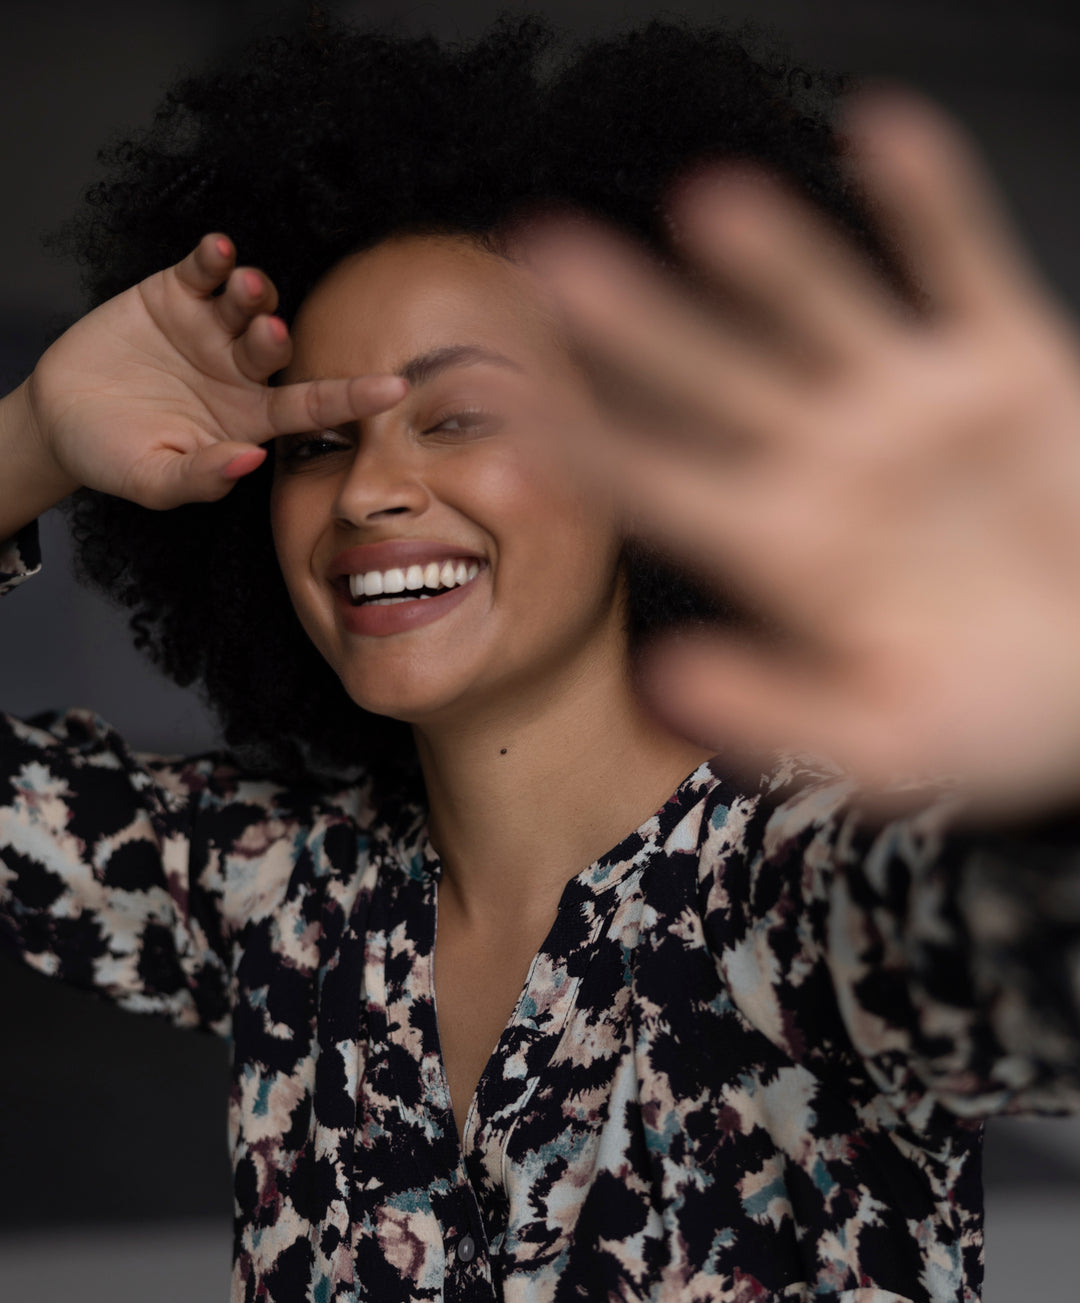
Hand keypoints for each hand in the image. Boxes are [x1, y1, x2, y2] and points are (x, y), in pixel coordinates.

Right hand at [24, 234, 404, 509]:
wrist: (60, 420)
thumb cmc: (113, 458)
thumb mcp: (154, 480)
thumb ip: (200, 477)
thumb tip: (248, 461)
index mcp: (249, 420)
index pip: (312, 408)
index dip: (352, 397)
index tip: (394, 388)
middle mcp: (238, 371)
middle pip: (277, 348)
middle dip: (276, 337)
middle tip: (270, 332)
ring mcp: (209, 329)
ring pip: (249, 304)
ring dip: (254, 293)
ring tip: (245, 288)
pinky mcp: (175, 294)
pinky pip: (205, 270)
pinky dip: (214, 258)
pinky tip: (219, 252)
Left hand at [524, 95, 1079, 820]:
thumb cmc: (995, 722)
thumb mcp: (887, 746)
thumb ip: (778, 710)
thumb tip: (663, 677)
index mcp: (783, 551)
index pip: (659, 485)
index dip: (584, 447)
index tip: (506, 415)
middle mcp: (827, 465)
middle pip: (712, 379)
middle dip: (635, 323)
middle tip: (547, 262)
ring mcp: (909, 409)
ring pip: (820, 311)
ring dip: (768, 258)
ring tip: (706, 206)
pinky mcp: (1004, 363)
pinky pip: (960, 266)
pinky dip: (928, 202)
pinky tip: (881, 132)